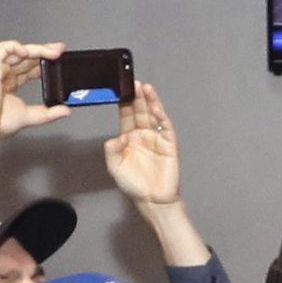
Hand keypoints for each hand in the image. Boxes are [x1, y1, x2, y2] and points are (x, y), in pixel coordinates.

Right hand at [0, 41, 69, 179]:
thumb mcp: (30, 116)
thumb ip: (48, 113)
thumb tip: (64, 110)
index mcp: (9, 82)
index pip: (29, 66)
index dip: (44, 61)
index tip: (58, 59)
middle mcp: (2, 73)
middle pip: (25, 56)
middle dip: (44, 51)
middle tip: (60, 51)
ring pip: (18, 50)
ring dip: (36, 49)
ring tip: (52, 52)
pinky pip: (3, 48)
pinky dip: (16, 47)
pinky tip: (29, 51)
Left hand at [104, 82, 181, 209]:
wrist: (152, 200)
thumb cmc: (134, 185)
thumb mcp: (115, 167)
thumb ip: (112, 151)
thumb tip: (114, 138)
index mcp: (130, 138)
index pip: (126, 116)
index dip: (124, 103)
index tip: (119, 90)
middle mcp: (143, 135)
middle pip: (140, 111)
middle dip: (137, 97)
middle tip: (133, 82)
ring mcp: (157, 138)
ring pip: (153, 115)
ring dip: (150, 102)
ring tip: (145, 88)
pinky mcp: (169, 144)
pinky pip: (165, 127)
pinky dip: (161, 117)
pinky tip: (156, 108)